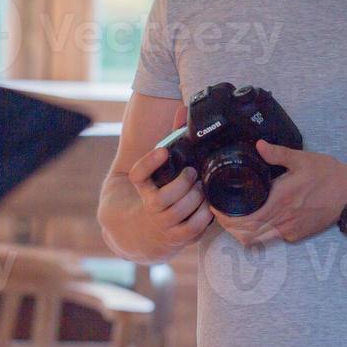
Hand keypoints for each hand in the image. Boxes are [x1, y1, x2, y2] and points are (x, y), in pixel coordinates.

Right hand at [125, 103, 214, 249]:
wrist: (145, 232)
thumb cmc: (160, 191)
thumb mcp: (160, 169)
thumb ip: (171, 139)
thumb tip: (183, 109)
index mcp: (142, 188)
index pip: (138, 175)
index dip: (149, 162)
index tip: (163, 151)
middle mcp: (149, 207)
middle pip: (162, 198)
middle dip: (183, 183)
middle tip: (193, 173)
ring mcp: (162, 224)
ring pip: (177, 212)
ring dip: (195, 198)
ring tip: (202, 188)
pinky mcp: (176, 238)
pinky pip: (192, 229)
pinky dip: (203, 216)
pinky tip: (208, 206)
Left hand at [213, 141, 346, 247]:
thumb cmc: (329, 175)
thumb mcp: (303, 159)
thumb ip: (278, 154)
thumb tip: (259, 146)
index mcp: (280, 199)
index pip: (245, 218)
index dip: (225, 217)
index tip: (215, 206)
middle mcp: (283, 218)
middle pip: (245, 233)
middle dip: (228, 226)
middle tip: (220, 213)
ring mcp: (290, 230)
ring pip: (257, 239)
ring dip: (242, 232)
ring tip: (235, 218)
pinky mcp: (297, 235)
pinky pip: (272, 238)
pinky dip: (260, 232)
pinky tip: (258, 218)